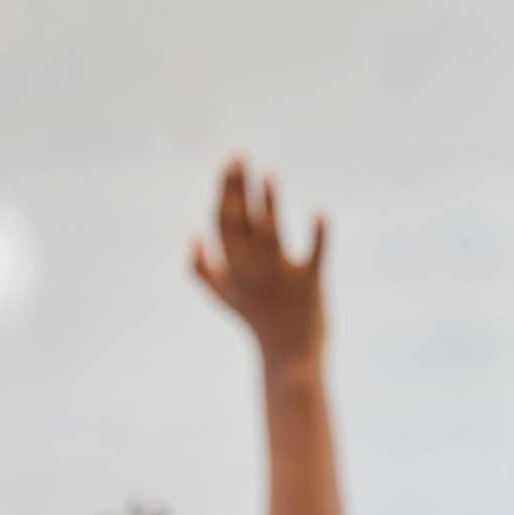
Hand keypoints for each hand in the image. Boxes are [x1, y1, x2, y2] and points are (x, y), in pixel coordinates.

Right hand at [193, 159, 328, 366]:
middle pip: (241, 222)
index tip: (230, 163)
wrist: (289, 357)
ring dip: (268, 204)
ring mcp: (280, 278)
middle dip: (238, 188)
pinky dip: (319, 236)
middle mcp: (252, 271)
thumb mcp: (224, 297)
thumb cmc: (256, 322)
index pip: (223, 223)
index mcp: (231, 269)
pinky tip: (320, 212)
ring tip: (268, 175)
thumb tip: (193, 235)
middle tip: (241, 157)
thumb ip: (202, 269)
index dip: (225, 191)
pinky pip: (315, 257)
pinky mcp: (310, 285)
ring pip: (270, 234)